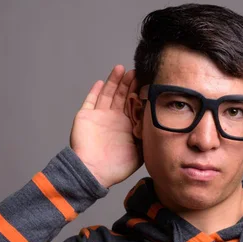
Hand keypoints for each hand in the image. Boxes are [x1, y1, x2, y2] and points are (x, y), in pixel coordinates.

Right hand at [70, 65, 142, 188]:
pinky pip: (90, 100)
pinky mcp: (86, 116)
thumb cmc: (116, 167)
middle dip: (128, 83)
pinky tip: (101, 82)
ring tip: (121, 69)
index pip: (133, 104)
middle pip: (121, 95)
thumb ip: (147, 138)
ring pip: (107, 94)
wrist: (94, 172)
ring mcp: (99, 117)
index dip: (139, 93)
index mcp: (126, 125)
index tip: (147, 82)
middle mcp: (113, 119)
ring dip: (114, 82)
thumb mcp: (139, 152)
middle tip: (136, 71)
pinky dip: (95, 91)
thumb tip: (157, 125)